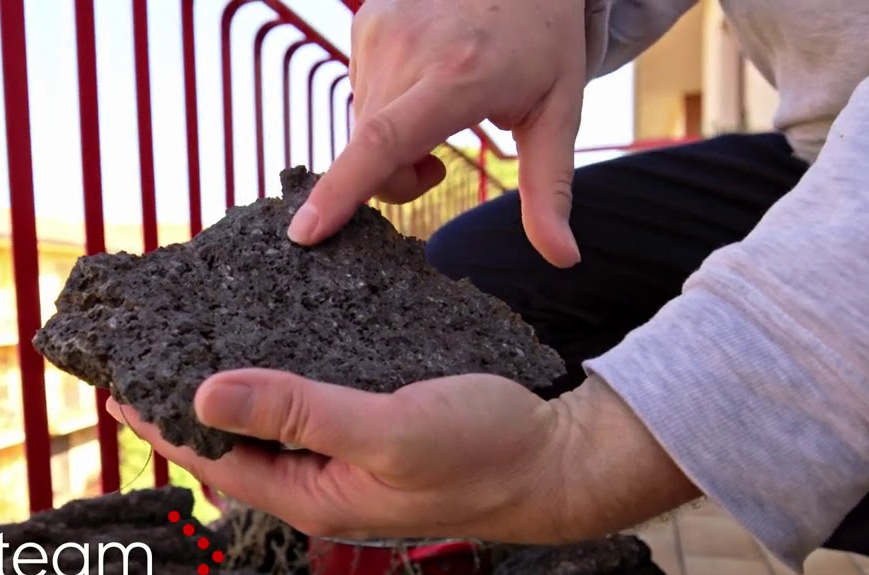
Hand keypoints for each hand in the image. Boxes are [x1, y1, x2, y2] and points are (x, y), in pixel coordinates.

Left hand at [107, 371, 700, 543]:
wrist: (555, 458)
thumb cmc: (482, 450)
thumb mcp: (387, 428)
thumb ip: (299, 412)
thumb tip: (204, 394)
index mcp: (313, 494)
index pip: (214, 460)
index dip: (161, 425)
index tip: (115, 384)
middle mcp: (322, 482)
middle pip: (235, 445)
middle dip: (186, 406)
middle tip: (147, 355)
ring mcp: (348, 460)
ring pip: (271, 424)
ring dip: (232, 388)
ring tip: (195, 344)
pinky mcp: (374, 433)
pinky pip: (310, 409)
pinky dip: (281, 377)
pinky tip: (275, 344)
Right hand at [287, 0, 588, 267]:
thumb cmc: (545, 42)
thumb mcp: (558, 113)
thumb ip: (550, 189)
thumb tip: (562, 257)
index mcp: (458, 77)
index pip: (383, 143)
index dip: (341, 192)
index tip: (305, 232)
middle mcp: (407, 48)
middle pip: (369, 154)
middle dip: (396, 179)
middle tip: (439, 165)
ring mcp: (378, 29)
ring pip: (361, 128)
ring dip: (390, 142)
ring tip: (435, 110)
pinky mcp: (363, 21)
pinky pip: (360, 93)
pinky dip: (385, 106)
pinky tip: (419, 81)